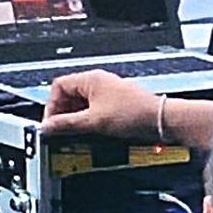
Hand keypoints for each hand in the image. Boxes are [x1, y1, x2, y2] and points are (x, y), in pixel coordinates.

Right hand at [40, 70, 160, 138]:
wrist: (163, 121)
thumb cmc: (135, 114)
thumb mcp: (95, 122)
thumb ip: (68, 124)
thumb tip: (49, 126)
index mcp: (90, 79)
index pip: (59, 87)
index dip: (51, 106)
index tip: (51, 124)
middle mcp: (100, 82)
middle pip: (71, 96)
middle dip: (65, 114)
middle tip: (62, 131)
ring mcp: (111, 93)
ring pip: (85, 105)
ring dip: (79, 119)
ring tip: (78, 134)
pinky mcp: (120, 105)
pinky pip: (99, 111)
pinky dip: (92, 121)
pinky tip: (95, 133)